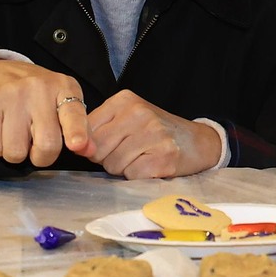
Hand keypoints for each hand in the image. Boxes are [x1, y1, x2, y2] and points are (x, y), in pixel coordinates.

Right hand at [0, 61, 90, 166]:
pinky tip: (1, 130)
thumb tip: (89, 151)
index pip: (73, 114)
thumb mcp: (63, 102)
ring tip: (17, 134)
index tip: (77, 145)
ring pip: (16, 152)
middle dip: (42, 157)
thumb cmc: (37, 94)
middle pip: (46, 145)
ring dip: (17, 153)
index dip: (77, 132)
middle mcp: (39, 88)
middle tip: (37, 147)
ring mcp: (12, 93)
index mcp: (63, 87)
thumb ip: (79, 128)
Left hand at [84, 90, 221, 178]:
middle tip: (130, 152)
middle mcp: (138, 113)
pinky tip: (151, 165)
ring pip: (112, 165)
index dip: (94, 145)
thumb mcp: (127, 118)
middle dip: (107, 158)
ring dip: (123, 168)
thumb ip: (100, 129)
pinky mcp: (163, 157)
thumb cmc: (156, 133)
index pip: (86, 130)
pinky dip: (138, 176)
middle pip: (97, 150)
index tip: (112, 144)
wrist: (198, 141)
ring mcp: (153, 134)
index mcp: (124, 100)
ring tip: (142, 157)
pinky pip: (131, 175)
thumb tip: (78, 149)